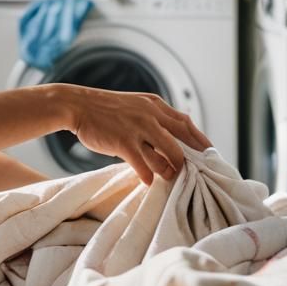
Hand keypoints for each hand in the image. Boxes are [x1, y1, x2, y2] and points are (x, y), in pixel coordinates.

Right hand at [57, 85, 212, 186]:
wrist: (76, 105)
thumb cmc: (104, 108)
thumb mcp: (134, 104)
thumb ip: (153, 116)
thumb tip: (173, 136)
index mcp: (154, 104)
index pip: (186, 124)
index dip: (200, 141)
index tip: (210, 155)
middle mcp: (150, 115)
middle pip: (181, 142)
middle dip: (190, 161)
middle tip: (194, 175)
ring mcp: (137, 128)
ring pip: (166, 156)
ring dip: (170, 171)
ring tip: (168, 178)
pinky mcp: (124, 142)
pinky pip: (144, 167)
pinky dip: (149, 176)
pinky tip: (148, 181)